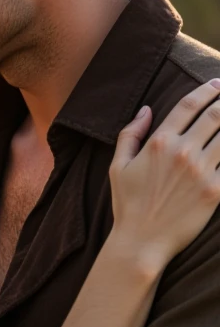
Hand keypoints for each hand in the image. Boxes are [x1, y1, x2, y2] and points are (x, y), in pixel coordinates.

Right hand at [109, 79, 219, 272]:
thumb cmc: (128, 205)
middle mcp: (183, 152)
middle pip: (216, 116)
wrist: (141, 242)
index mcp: (159, 142)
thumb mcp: (118, 167)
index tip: (217, 84)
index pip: (189, 105)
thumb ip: (130, 134)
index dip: (207, 90)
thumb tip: (146, 110)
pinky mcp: (215, 192)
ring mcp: (201, 172)